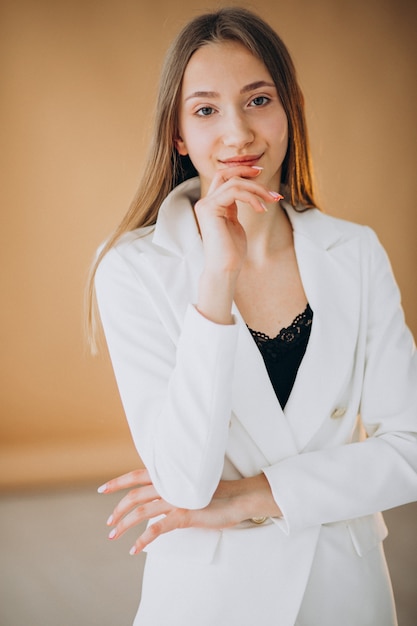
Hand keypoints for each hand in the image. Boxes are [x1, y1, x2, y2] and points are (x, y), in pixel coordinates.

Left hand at [98, 469, 281, 554]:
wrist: (238, 498)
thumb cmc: (217, 494)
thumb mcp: (190, 488)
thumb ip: (174, 489)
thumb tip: (157, 499)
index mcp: (170, 476)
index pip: (137, 475)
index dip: (119, 481)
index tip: (103, 489)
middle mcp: (170, 485)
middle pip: (135, 495)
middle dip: (118, 509)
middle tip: (109, 522)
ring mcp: (175, 500)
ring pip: (141, 512)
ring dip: (124, 525)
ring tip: (114, 535)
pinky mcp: (183, 515)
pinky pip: (156, 529)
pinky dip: (142, 540)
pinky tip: (135, 549)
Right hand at [194, 165, 281, 323]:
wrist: (225, 269)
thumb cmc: (232, 252)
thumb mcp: (234, 223)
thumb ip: (235, 208)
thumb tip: (246, 194)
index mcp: (211, 205)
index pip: (223, 178)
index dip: (241, 171)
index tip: (260, 173)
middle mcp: (205, 202)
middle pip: (226, 174)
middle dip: (247, 173)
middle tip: (267, 181)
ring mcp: (205, 205)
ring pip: (234, 183)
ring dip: (257, 190)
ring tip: (272, 200)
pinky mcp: (209, 209)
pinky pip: (234, 192)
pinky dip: (251, 197)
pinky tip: (262, 209)